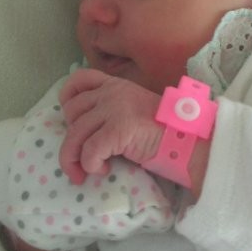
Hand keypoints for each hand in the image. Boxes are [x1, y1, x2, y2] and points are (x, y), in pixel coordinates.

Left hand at [58, 69, 162, 184]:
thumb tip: (85, 129)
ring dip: (73, 159)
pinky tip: (104, 170)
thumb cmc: (162, 129)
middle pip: (71, 111)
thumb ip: (111, 110)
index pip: (79, 79)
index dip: (66, 98)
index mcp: (116, 85)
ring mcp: (114, 108)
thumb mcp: (133, 109)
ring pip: (75, 134)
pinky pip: (90, 151)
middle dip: (69, 137)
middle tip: (80, 154)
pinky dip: (90, 165)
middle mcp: (112, 92)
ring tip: (84, 171)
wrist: (185, 139)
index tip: (69, 119)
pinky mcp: (118, 129)